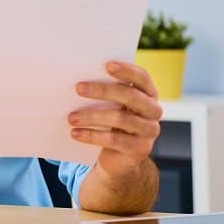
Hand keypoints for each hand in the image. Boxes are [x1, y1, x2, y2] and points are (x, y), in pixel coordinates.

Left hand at [69, 61, 162, 178]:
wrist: (119, 159)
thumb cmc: (112, 123)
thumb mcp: (112, 106)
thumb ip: (106, 93)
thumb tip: (80, 81)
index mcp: (148, 94)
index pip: (142, 78)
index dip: (127, 70)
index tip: (106, 65)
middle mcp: (153, 111)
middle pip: (130, 96)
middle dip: (102, 90)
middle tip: (78, 88)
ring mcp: (149, 131)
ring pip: (120, 118)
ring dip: (92, 116)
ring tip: (71, 117)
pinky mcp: (140, 149)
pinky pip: (114, 140)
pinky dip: (91, 135)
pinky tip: (75, 133)